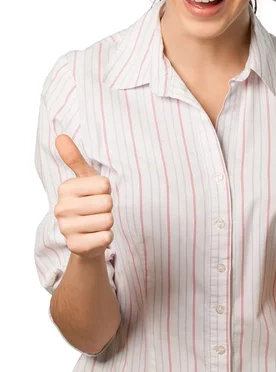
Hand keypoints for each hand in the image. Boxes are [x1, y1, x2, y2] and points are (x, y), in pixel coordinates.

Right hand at [54, 134, 113, 259]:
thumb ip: (75, 158)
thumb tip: (60, 136)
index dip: (106, 191)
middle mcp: (61, 208)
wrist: (86, 236)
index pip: (104, 185)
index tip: (96, 195)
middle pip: (107, 203)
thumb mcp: (86, 178)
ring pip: (107, 220)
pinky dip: (107, 237)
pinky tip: (96, 236)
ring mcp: (66, 229)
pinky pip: (105, 237)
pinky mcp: (75, 247)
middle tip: (97, 211)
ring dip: (107, 223)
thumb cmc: (89, 201)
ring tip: (96, 223)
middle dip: (108, 208)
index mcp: (65, 188)